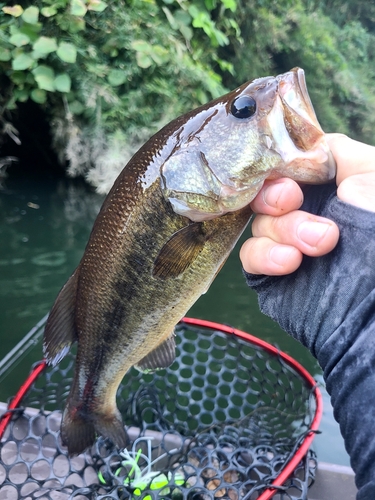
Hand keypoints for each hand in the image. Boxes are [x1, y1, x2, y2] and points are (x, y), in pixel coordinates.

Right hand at [240, 134, 374, 274]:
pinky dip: (265, 256)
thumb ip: (332, 149)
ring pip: (259, 225)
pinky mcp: (275, 272)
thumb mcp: (369, 169)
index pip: (280, 170)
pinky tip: (290, 261)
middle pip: (264, 196)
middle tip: (294, 203)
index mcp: (322, 187)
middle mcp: (302, 212)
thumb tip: (300, 146)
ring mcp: (287, 243)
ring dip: (283, 230)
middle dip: (275, 200)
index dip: (276, 172)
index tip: (291, 185)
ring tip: (320, 245)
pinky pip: (251, 257)